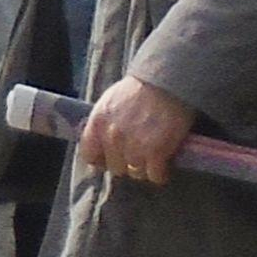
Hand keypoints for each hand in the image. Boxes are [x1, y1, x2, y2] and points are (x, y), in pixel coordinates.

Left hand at [78, 75, 196, 180]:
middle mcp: (112, 138)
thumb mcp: (110, 101)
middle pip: (115, 168)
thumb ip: (103, 123)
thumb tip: (102, 143)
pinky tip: (164, 165)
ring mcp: (134, 147)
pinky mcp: (156, 153)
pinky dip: (160, 173)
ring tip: (152, 159)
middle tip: (137, 155)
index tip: (110, 159)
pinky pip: (155, 175)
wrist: (167, 82)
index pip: (89, 155)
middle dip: (126, 163)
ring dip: (144, 168)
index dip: (101, 160)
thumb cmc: (140, 88)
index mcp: (98, 123)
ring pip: (135, 173)